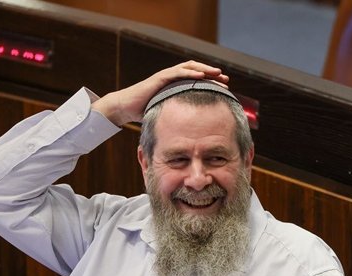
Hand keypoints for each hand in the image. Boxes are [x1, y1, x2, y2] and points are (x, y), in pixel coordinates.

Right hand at [92, 60, 228, 125]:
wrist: (125, 108)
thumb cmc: (144, 112)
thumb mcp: (166, 113)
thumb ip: (178, 117)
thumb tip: (193, 131)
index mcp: (175, 86)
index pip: (197, 80)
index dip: (212, 82)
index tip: (225, 88)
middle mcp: (172, 78)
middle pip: (197, 71)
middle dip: (212, 74)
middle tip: (226, 80)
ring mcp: (166, 76)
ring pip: (189, 68)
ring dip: (205, 70)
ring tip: (218, 73)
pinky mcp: (159, 78)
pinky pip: (177, 73)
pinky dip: (190, 72)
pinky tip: (201, 75)